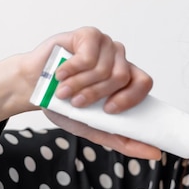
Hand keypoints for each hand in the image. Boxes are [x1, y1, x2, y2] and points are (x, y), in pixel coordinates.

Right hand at [22, 27, 160, 158]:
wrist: (33, 87)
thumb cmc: (65, 104)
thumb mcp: (94, 128)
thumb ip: (124, 140)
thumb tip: (155, 153)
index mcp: (126, 79)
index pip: (144, 83)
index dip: (129, 97)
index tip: (108, 110)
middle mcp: (119, 59)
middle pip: (121, 77)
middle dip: (96, 95)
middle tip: (77, 103)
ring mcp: (105, 45)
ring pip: (103, 68)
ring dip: (79, 85)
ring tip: (63, 91)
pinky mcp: (89, 35)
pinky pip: (88, 55)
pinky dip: (71, 70)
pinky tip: (60, 74)